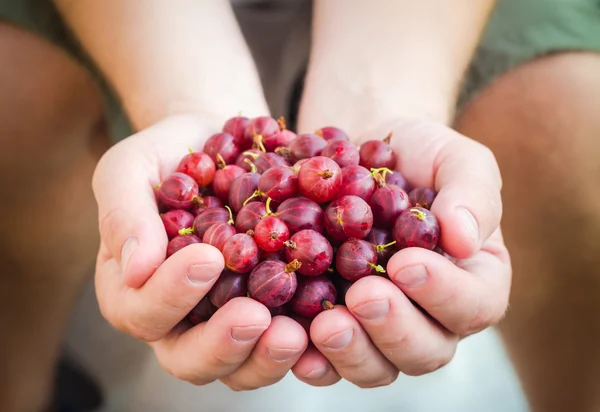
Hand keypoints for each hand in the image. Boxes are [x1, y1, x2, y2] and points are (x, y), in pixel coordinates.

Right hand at [93, 115, 307, 389]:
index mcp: (135, 290)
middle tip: (255, 317)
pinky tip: (329, 326)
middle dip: (223, 345)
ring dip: (267, 358)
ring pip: (241, 367)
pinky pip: (287, 341)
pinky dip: (307, 346)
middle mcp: (179, 318)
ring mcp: (228, 320)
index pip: (141, 313)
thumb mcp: (131, 168)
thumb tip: (136, 270)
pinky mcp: (273, 311)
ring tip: (295, 335)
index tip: (208, 258)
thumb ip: (125, 214)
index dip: (170, 296)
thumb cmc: (167, 155)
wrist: (221, 143)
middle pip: (191, 359)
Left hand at [291, 118, 511, 386]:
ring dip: (352, 352)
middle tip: (363, 296)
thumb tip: (465, 241)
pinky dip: (312, 359)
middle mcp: (430, 315)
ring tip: (325, 324)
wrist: (358, 150)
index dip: (444, 293)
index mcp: (472, 279)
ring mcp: (380, 327)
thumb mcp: (454, 158)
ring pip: (378, 367)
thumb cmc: (415, 153)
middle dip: (394, 329)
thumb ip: (472, 194)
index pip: (474, 305)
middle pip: (426, 351)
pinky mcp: (337, 326)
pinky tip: (293, 341)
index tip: (404, 263)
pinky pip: (328, 360)